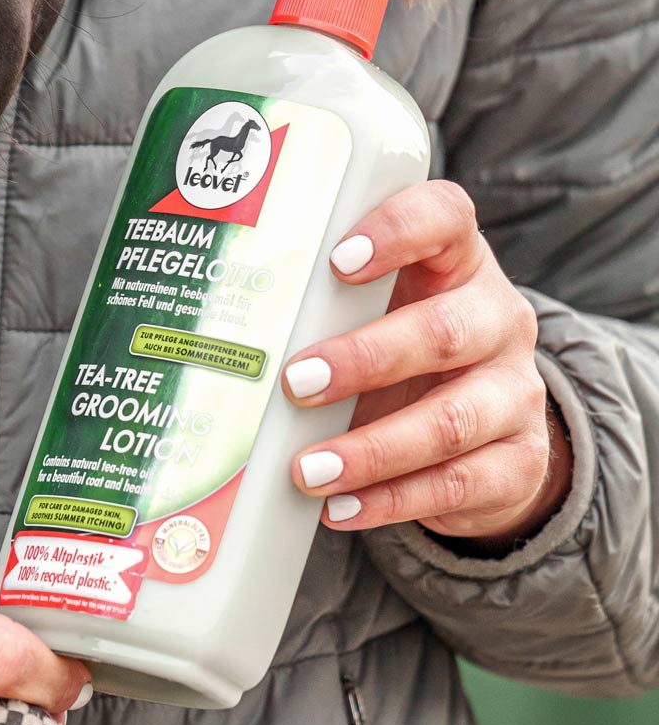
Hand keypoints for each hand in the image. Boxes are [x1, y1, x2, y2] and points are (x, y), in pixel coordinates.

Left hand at [282, 180, 569, 544]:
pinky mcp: (518, 462)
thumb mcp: (372, 318)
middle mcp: (498, 320)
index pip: (445, 217)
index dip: (398, 230)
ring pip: (451, 420)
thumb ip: (322, 309)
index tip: (339, 260)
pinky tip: (340, 507)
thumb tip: (206, 337)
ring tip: (308, 470)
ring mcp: (514, 393)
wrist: (486, 434)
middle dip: (365, 359)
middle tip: (296, 384)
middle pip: (445, 330)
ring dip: (372, 449)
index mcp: (457, 265)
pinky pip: (457, 484)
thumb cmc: (401, 358)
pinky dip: (391, 500)